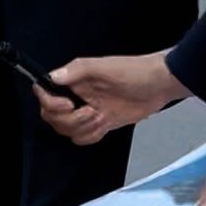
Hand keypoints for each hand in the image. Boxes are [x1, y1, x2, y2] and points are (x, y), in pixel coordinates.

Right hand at [35, 52, 185, 146]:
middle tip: (91, 111)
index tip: (69, 105)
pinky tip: (104, 124)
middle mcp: (76, 96)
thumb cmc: (136, 71)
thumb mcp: (105, 67)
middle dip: (70, 120)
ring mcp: (87, 111)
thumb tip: (53, 77)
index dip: (51, 104)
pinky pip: (83, 138)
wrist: (160, 85)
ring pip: (67, 130)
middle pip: (52, 117)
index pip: (45, 94)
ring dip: (83, 128)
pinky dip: (91, 136)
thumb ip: (77, 70)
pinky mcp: (99, 123)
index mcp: (73, 80)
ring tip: (102, 117)